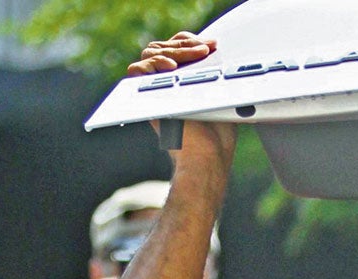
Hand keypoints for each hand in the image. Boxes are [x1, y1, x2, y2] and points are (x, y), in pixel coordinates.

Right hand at [128, 33, 238, 160]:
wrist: (207, 158)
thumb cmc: (217, 138)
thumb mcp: (221, 98)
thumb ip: (215, 77)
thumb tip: (219, 55)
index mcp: (181, 81)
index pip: (177, 48)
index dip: (192, 41)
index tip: (212, 44)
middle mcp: (165, 83)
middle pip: (163, 47)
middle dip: (187, 44)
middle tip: (208, 48)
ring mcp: (153, 90)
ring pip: (151, 54)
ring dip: (174, 50)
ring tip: (196, 55)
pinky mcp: (143, 99)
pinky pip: (136, 71)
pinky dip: (151, 65)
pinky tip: (171, 67)